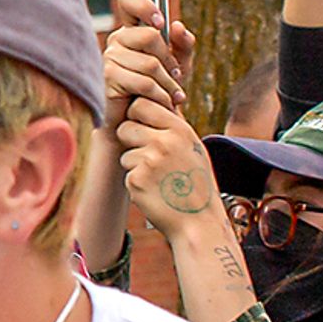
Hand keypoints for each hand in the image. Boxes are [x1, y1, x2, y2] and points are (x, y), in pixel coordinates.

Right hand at [103, 0, 197, 123]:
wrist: (137, 125)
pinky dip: (160, 95)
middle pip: (150, 36)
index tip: (161, 23)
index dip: (145, 6)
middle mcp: (116, 41)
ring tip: (172, 95)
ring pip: (150, 63)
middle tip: (175, 76)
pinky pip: (143, 82)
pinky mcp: (107, 80)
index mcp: (130, 32)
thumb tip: (178, 26)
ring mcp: (108, 59)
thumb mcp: (177, 66)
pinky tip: (163, 103)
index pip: (128, 1)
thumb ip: (183, 45)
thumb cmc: (156, 93)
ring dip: (168, 83)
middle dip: (169, 60)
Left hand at [114, 93, 221, 229]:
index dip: (137, 115)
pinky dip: (136, 180)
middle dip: (130, 138)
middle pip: (126, 126)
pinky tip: (154, 190)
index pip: (142, 104)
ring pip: (124, 151)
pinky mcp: (136, 180)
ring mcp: (149, 161)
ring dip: (134, 162)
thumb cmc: (196, 182)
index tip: (144, 127)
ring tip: (157, 176)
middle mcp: (164, 142)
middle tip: (147, 154)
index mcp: (179, 130)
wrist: (197, 222)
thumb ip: (175, 125)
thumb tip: (164, 99)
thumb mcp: (193, 147)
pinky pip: (126, 171)